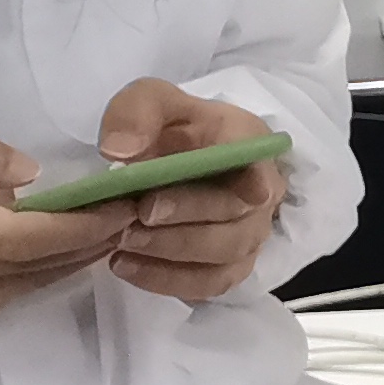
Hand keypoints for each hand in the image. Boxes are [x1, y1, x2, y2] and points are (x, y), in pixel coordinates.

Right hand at [0, 125, 132, 344]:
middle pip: (45, 267)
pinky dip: (27, 273)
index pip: (40, 238)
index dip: (88, 222)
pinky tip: (31, 246)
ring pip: (28, 286)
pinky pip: (1, 300)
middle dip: (93, 239)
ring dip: (67, 258)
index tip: (126, 200)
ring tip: (100, 226)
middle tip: (131, 210)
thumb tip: (29, 174)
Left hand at [91, 79, 286, 305]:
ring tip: (121, 243)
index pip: (263, 164)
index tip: (251, 192)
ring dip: (172, 253)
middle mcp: (263, 193)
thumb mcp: (148, 100)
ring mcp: (250, 233)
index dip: (259, 181)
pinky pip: (211, 284)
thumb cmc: (168, 128)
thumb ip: (135, 113)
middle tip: (134, 215)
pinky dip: (168, 280)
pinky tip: (126, 266)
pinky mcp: (230, 265)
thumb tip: (120, 153)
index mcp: (248, 143)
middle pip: (239, 218)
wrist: (172, 161)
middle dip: (186, 219)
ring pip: (226, 255)